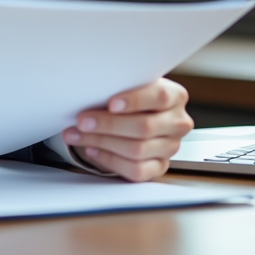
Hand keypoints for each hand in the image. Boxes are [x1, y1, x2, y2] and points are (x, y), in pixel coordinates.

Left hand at [62, 78, 192, 180]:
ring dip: (101, 142)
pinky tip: (92, 149)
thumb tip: (90, 90)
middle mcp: (178, 122)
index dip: (135, 101)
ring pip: (137, 150)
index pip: (160, 97)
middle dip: (108, 124)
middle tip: (82, 121)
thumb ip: (118, 86)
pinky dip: (109, 160)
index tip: (111, 104)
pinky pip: (136, 170)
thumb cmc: (127, 95)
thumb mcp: (127, 84)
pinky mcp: (160, 166)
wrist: (133, 113)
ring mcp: (171, 147)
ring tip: (77, 134)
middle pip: (144, 127)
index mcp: (175, 95)